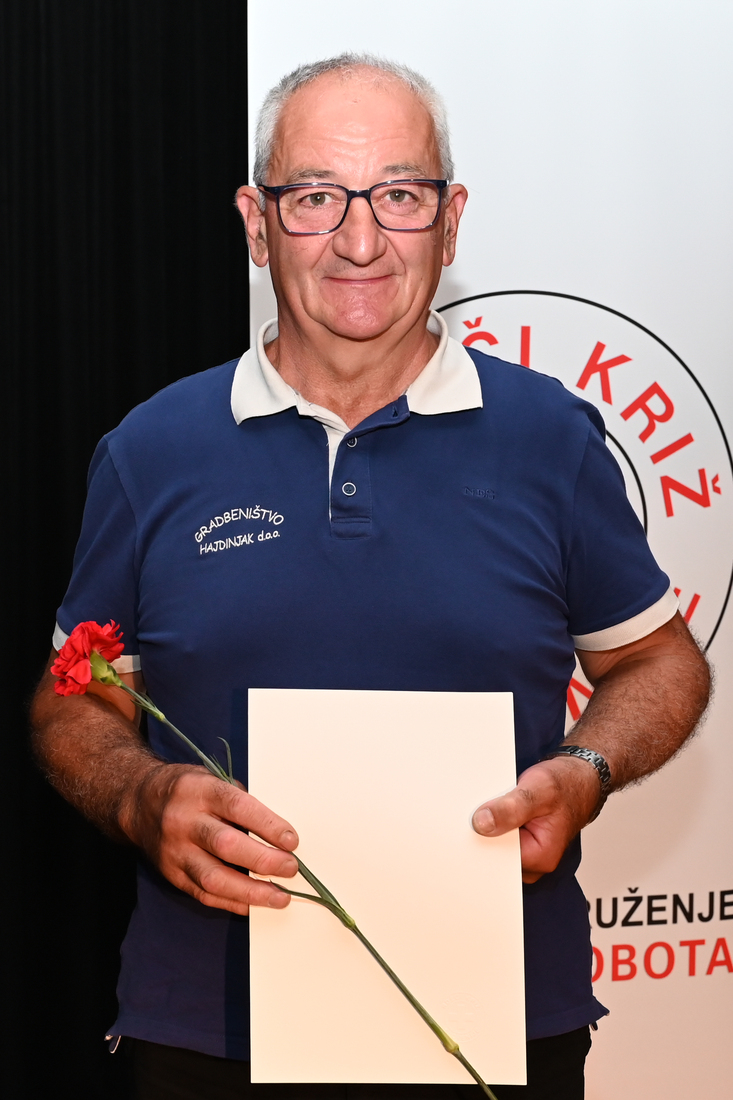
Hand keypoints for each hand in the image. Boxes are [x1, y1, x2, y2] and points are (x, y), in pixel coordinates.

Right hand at [120, 763, 298, 914]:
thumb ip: (239, 801)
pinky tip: (253, 904)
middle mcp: (184, 821)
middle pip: (226, 845)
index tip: (292, 840)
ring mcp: (175, 851)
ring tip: (280, 897)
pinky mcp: (171, 874)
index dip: (267, 825)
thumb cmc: (187, 789)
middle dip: (264, 860)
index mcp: (199, 790)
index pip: (237, 807)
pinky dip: (232, 901)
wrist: (139, 802)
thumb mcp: (211, 779)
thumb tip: (276, 832)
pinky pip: (203, 894)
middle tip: (291, 868)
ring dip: (252, 891)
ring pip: (214, 877)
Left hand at [472, 757, 599, 883]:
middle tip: (493, 805)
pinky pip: (498, 836)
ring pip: (493, 843)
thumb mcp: (538, 790)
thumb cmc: (566, 785)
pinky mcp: (520, 842)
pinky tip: (503, 807)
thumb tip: (482, 824)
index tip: (477, 818)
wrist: (577, 778)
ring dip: (490, 823)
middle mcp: (534, 861)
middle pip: (493, 853)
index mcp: (540, 857)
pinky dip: (495, 820)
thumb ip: (510, 809)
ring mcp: (527, 853)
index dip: (482, 836)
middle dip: (485, 830)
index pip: (496, 858)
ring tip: (503, 803)